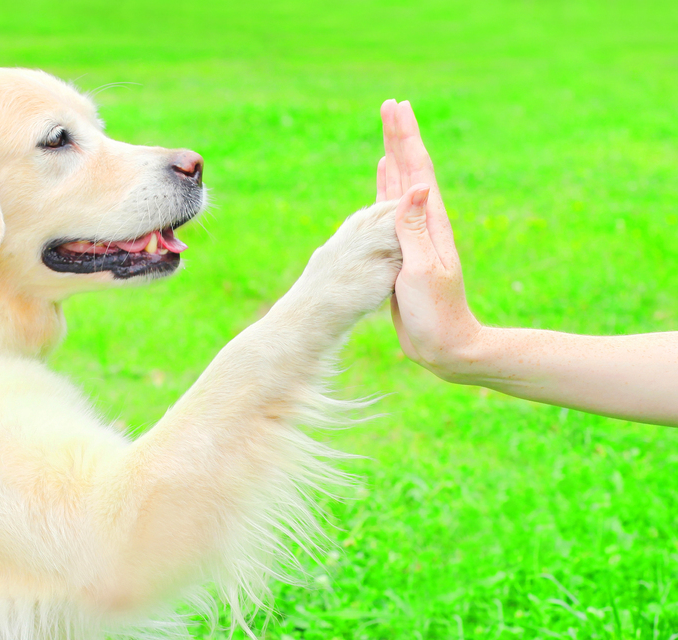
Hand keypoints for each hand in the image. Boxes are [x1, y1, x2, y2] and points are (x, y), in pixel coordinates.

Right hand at [377, 100, 481, 380]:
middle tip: (391, 105)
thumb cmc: (436, 313)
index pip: (417, 171)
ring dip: (394, 156)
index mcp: (431, 224)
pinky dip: (387, 186)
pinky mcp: (404, 249)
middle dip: (400, 137)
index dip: (406, 138)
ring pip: (401, 185)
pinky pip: (391, 208)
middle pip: (410, 170)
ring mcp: (415, 235)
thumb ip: (416, 231)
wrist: (445, 345)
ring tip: (388, 132)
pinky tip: (384, 177)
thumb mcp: (424, 271)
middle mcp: (425, 223)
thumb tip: (416, 188)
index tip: (397, 108)